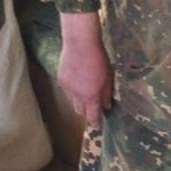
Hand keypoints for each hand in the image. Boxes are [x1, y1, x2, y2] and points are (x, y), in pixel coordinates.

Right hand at [58, 12, 113, 127]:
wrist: (80, 43)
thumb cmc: (99, 58)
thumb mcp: (108, 76)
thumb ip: (107, 93)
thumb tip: (107, 105)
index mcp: (92, 96)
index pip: (93, 116)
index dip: (96, 123)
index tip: (97, 126)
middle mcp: (78, 95)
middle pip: (80, 111)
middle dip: (86, 112)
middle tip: (93, 107)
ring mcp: (67, 88)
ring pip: (73, 101)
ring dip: (79, 100)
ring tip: (85, 90)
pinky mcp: (61, 80)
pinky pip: (67, 90)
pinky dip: (73, 89)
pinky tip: (77, 78)